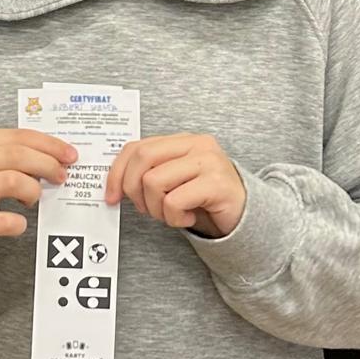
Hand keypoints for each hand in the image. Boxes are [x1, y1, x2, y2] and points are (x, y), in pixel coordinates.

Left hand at [103, 133, 244, 237]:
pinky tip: (189, 218)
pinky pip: (174, 202)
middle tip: (147, 209)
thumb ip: (151, 173)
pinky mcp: (216, 183)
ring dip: (157, 209)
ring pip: (154, 182)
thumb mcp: (175, 182)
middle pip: (142, 159)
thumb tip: (115, 184)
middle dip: (134, 191)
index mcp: (182, 140)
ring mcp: (208, 162)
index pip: (136, 147)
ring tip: (173, 213)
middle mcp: (196, 144)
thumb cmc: (206, 201)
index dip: (116, 173)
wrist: (247, 217)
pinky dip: (174, 218)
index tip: (111, 196)